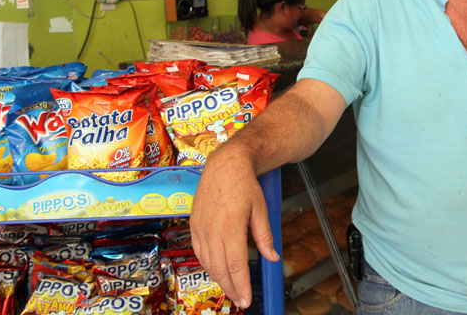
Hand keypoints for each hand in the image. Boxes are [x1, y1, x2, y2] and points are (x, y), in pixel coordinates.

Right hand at [190, 148, 279, 308]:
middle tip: (240, 300)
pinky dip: (207, 265)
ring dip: (218, 279)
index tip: (246, 300)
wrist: (225, 165)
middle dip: (230, 288)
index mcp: (230, 227)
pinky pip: (198, 251)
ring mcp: (200, 227)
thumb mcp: (260, 209)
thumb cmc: (244, 184)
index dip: (241, 285)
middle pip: (219, 268)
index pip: (235, 265)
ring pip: (207, 262)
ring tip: (231, 289)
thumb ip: (264, 236)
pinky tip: (216, 271)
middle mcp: (212, 229)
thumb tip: (273, 257)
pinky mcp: (193, 224)